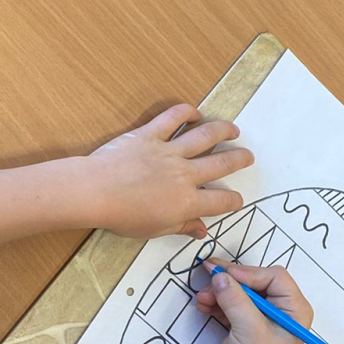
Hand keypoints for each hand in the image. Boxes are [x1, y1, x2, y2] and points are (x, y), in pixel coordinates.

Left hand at [84, 104, 252, 238]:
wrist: (95, 192)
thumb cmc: (121, 216)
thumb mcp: (154, 230)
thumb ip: (181, 226)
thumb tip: (201, 231)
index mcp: (186, 202)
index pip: (221, 201)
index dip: (233, 201)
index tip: (237, 199)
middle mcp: (185, 174)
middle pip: (221, 164)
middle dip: (239, 160)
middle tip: (248, 156)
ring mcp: (169, 152)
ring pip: (205, 136)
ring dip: (223, 131)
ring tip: (233, 130)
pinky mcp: (150, 134)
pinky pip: (173, 118)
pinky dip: (186, 112)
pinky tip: (195, 112)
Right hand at [193, 263, 312, 343]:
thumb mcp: (250, 330)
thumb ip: (235, 300)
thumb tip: (219, 276)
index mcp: (294, 309)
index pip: (273, 277)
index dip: (248, 273)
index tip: (224, 275)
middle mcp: (281, 310)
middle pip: (255, 281)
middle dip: (231, 281)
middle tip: (208, 277)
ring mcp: (262, 317)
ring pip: (240, 291)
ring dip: (220, 291)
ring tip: (202, 298)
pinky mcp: (246, 325)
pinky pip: (231, 304)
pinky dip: (217, 302)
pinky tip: (204, 305)